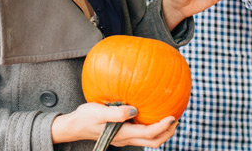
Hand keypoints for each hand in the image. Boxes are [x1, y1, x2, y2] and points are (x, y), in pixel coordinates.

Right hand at [51, 102, 177, 146]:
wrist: (75, 126)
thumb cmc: (85, 117)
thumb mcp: (99, 112)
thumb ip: (117, 113)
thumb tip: (134, 110)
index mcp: (123, 134)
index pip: (149, 133)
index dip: (163, 126)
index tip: (172, 116)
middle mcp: (126, 138)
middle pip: (153, 142)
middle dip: (167, 133)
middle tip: (176, 119)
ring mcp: (125, 138)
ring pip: (149, 140)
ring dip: (161, 132)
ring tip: (169, 118)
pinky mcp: (122, 134)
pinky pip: (142, 134)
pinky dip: (152, 128)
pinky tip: (152, 115)